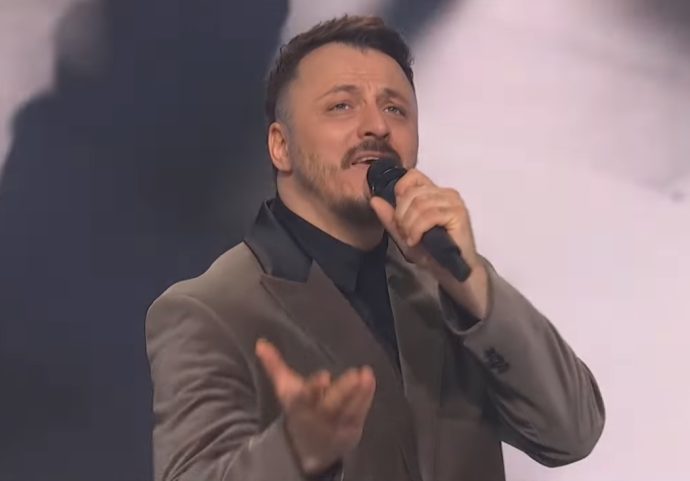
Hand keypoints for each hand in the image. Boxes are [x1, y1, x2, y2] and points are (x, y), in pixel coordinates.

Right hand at [255, 339, 375, 474]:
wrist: (307, 449)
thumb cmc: (299, 409)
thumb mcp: (285, 389)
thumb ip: (274, 365)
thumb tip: (260, 343)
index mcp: (299, 405)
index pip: (305, 397)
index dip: (314, 388)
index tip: (324, 376)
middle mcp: (318, 417)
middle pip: (330, 405)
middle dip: (342, 391)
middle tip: (354, 375)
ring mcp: (336, 425)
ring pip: (348, 409)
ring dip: (359, 393)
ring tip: (366, 374)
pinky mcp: (351, 430)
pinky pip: (359, 413)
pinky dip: (366, 397)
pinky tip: (370, 380)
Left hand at [369, 168, 489, 318]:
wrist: (451, 272)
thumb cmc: (432, 253)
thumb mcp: (404, 234)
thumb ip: (390, 217)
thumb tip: (374, 199)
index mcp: (434, 193)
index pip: (412, 176)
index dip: (400, 193)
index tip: (399, 216)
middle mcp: (446, 193)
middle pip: (412, 193)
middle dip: (401, 215)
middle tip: (404, 233)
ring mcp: (453, 202)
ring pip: (419, 204)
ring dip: (409, 224)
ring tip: (411, 239)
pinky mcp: (458, 214)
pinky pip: (429, 215)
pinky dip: (417, 229)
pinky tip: (416, 240)